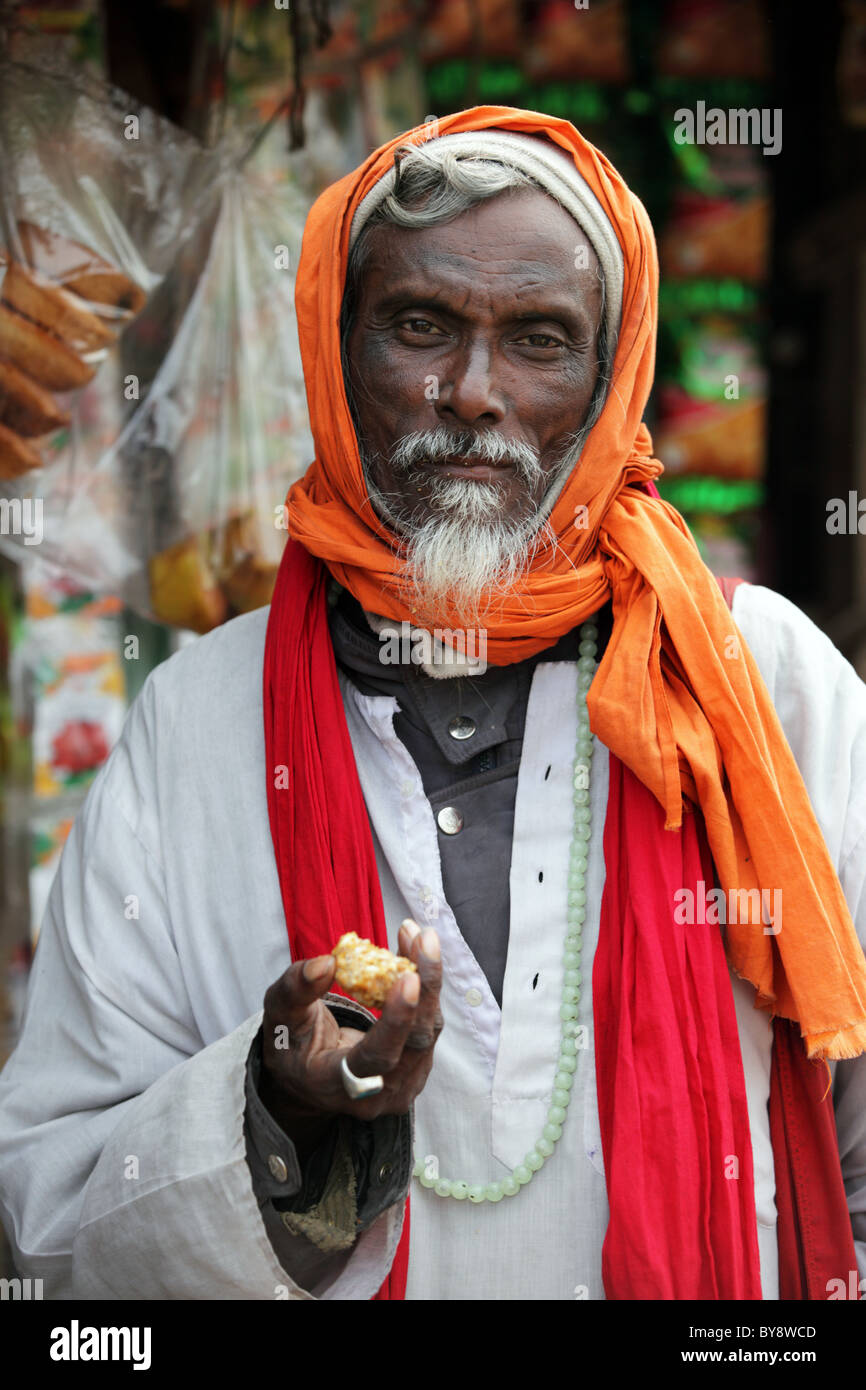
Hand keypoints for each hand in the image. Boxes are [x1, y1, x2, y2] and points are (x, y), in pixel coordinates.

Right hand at [259, 921, 442, 1155]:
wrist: (307, 1078)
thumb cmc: (291, 1044)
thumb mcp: (279, 1015)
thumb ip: (295, 988)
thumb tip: (327, 962)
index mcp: (334, 1084)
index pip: (376, 1058)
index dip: (397, 1020)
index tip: (408, 976)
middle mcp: (375, 1095)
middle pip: (415, 1042)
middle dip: (425, 985)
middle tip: (422, 937)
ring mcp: (401, 1087)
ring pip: (429, 1030)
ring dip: (428, 978)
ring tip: (417, 936)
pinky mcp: (416, 1070)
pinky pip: (430, 1026)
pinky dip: (426, 989)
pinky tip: (415, 955)